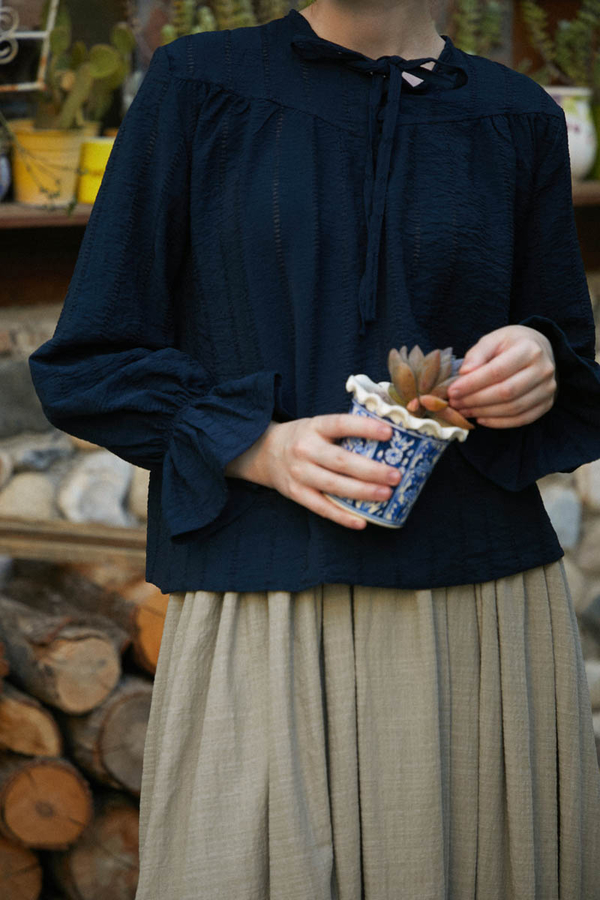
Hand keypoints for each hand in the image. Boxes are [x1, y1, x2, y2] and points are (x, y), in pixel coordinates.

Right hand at [225, 414, 401, 529]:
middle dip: (371, 470)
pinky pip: (321, 508)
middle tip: (395, 475)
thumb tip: (390, 437)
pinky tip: (361, 522)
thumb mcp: (318, 425)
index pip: (341, 424)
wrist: (264, 453)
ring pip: (333, 486)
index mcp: (314, 427)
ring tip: (387, 494)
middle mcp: (305, 449)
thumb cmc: (303, 438)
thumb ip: (344, 431)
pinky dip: (342, 516)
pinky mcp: (296, 494)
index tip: (389, 433)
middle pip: (340, 461)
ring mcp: (299, 473)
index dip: (365, 428)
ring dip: (362, 492)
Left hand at [447, 325, 557, 427]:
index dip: (472, 384)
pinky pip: (522, 419)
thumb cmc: (512, 344)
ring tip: (464, 410)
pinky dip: (499, 422)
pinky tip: (481, 418)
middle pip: (506, 392)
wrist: (540, 349)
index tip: (452, 390)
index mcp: (529, 349)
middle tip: (455, 403)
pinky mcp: (547, 404)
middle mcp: (544, 370)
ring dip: (484, 413)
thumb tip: (464, 373)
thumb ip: (477, 354)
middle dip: (475, 400)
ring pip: (513, 408)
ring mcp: (548, 389)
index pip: (497, 371)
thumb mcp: (493, 339)